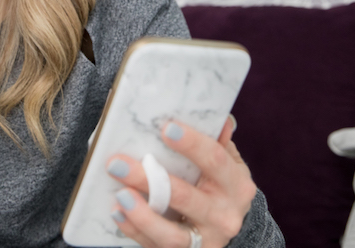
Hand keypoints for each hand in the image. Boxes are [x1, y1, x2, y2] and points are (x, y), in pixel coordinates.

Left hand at [107, 117, 255, 247]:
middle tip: (117, 163)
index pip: (215, 160)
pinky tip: (118, 213)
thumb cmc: (220, 186)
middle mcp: (224, 216)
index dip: (192, 144)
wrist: (224, 228)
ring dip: (142, 214)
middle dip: (149, 179)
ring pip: (172, 234)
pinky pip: (156, 246)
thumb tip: (221, 118)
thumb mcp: (228, 164)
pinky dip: (135, 230)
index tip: (166, 128)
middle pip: (186, 197)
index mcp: (237, 186)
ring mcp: (205, 240)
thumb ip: (220, 142)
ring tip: (119, 195)